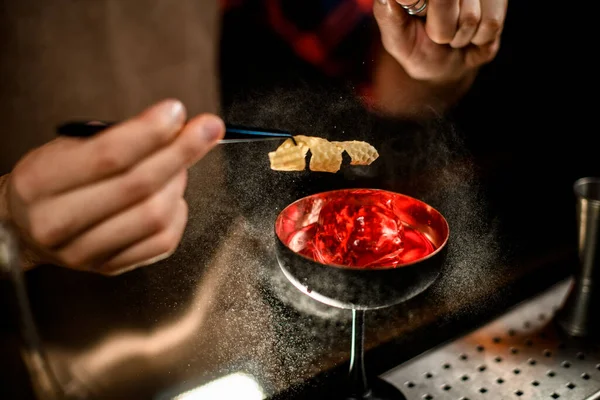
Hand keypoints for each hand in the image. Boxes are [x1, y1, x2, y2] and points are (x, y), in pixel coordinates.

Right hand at [4, 99, 224, 275]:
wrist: (28, 226)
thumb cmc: (56, 179)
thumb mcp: (69, 147)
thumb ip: (117, 137)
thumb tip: (176, 125)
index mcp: (39, 182)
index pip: (107, 156)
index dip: (149, 132)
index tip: (177, 111)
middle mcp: (58, 223)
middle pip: (138, 187)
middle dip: (181, 152)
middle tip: (208, 129)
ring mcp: (85, 252)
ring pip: (155, 215)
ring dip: (179, 182)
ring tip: (179, 163)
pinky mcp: (111, 267)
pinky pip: (163, 240)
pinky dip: (178, 211)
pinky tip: (172, 195)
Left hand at [374, 0, 507, 82]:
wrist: (447, 64)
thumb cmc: (416, 45)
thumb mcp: (395, 36)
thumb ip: (388, 13)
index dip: (416, 2)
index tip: (412, 8)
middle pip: (445, 0)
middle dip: (440, 29)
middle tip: (437, 34)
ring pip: (470, 17)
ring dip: (460, 36)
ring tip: (454, 33)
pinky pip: (491, 24)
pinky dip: (479, 38)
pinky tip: (473, 33)